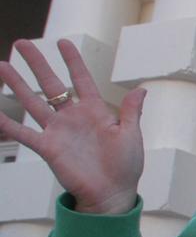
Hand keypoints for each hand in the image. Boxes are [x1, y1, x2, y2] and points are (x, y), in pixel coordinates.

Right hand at [0, 40, 144, 213]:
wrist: (112, 194)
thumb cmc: (125, 166)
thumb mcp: (131, 135)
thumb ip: (131, 112)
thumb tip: (141, 89)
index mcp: (95, 111)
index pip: (81, 80)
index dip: (72, 61)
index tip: (62, 42)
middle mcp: (72, 117)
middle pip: (50, 84)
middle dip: (37, 64)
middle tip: (22, 43)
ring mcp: (58, 131)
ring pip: (33, 102)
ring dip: (16, 85)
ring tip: (1, 66)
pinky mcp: (48, 148)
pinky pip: (23, 134)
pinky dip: (8, 124)